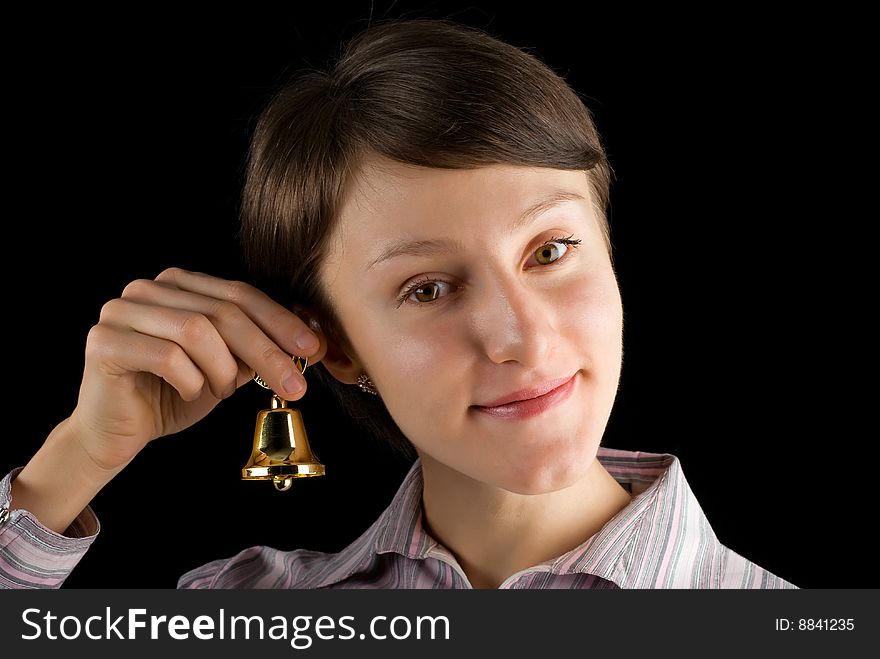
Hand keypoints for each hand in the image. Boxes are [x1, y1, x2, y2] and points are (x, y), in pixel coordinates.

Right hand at [68, 267, 325, 473]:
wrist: (117, 433)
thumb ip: (259, 349)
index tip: (312, 348)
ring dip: (222, 370)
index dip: (279, 320)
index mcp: (180, 284)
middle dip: (266, 351)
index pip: (239, 293)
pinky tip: (189, 393)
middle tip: (294, 385)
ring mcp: (122, 311)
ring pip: (197, 330)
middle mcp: (148, 289)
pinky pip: (167, 357)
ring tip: (221, 392)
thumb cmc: (172, 395)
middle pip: (223, 312)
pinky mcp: (105, 342)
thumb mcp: (227, 369)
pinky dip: (190, 381)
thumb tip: (314, 344)